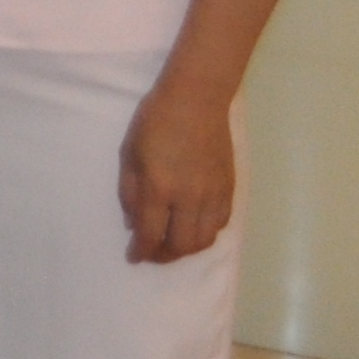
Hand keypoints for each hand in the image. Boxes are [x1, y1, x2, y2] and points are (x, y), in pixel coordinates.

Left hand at [121, 74, 238, 264]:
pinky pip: (220, 224)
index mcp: (160, 188)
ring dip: (186, 249)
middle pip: (181, 245)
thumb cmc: (154, 121)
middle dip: (163, 256)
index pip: (151, 234)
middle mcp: (189, 197)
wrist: (196, 100)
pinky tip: (193, 228)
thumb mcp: (129, 154)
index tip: (133, 257)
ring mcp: (213, 194)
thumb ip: (129, 192)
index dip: (141, 251)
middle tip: (151, 253)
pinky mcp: (230, 188)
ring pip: (204, 239)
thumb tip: (133, 224)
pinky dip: (206, 233)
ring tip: (172, 244)